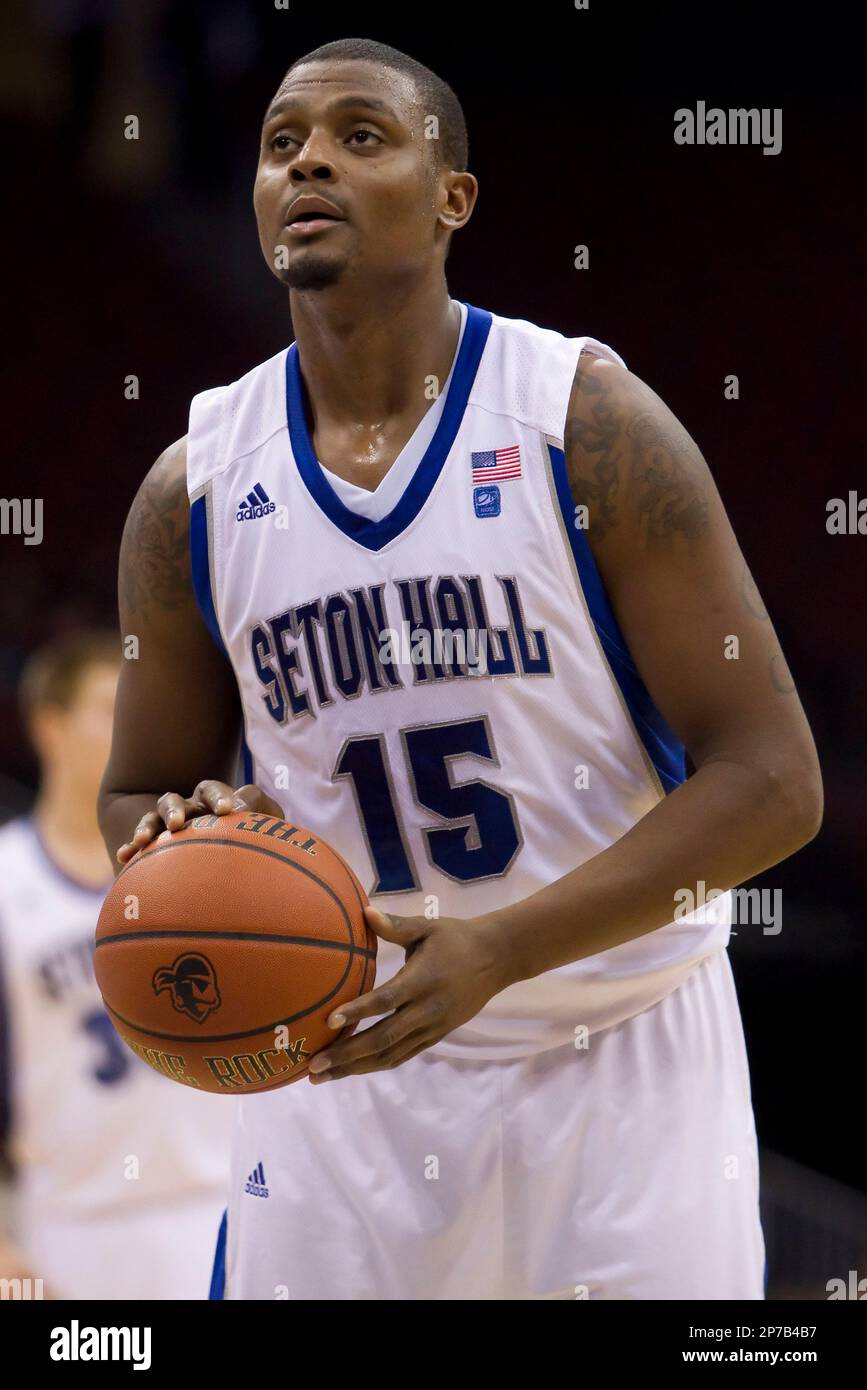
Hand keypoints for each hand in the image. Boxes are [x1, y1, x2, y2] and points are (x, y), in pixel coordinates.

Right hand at [116, 781, 283, 862]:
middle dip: (176, 809)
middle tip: (178, 824)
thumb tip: (238, 808)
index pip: (214, 791)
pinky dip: (132, 847)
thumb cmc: (261, 840)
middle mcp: (191, 810)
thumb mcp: (268, 823)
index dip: (219, 797)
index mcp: (216, 802)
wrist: (247, 866)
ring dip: (149, 825)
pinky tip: (124, 857)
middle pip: (177, 800)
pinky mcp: (159, 847)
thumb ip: (260, 810)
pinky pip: (141, 844)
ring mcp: (172, 827)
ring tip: (143, 840)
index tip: (228, 811)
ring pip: (155, 819)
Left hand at [307, 906, 509, 1079]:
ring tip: (321, 1075)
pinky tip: (351, 1069)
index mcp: (422, 981)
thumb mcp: (428, 926)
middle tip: (313, 1065)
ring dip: (355, 1068)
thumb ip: (395, 924)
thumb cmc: (456, 938)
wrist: (496, 959)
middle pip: (383, 1039)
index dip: (358, 1012)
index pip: (386, 1001)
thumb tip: (364, 910)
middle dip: (346, 1055)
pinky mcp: (435, 1036)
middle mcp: (426, 1010)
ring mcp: (431, 1028)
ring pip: (390, 1055)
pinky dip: (375, 1064)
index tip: (329, 1022)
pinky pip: (402, 1056)